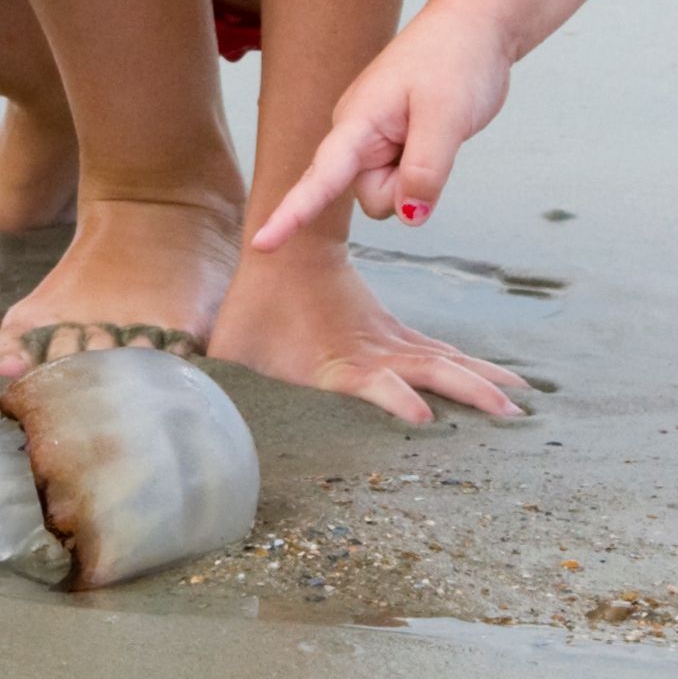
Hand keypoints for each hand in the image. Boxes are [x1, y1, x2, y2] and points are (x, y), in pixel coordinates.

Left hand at [209, 240, 525, 422]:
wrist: (276, 262)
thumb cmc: (247, 318)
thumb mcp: (226, 344)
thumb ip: (206, 372)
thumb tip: (154, 391)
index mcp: (333, 361)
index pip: (370, 381)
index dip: (390, 398)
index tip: (418, 416)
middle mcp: (368, 354)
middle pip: (425, 370)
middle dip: (466, 392)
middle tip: (507, 415)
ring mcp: (386, 346)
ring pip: (442, 362)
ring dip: (481, 382)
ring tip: (522, 404)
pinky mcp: (393, 343)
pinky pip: (440, 356)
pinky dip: (475, 370)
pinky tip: (508, 386)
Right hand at [245, 6, 513, 251]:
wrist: (473, 25)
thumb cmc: (455, 58)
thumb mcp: (447, 117)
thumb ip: (425, 170)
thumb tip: (409, 217)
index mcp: (358, 120)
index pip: (320, 177)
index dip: (292, 213)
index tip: (260, 244)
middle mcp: (356, 133)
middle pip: (370, 196)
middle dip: (404, 189)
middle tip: (436, 142)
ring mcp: (374, 138)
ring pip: (389, 192)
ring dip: (417, 177)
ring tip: (436, 130)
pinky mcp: (392, 142)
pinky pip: (403, 178)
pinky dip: (422, 168)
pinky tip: (434, 133)